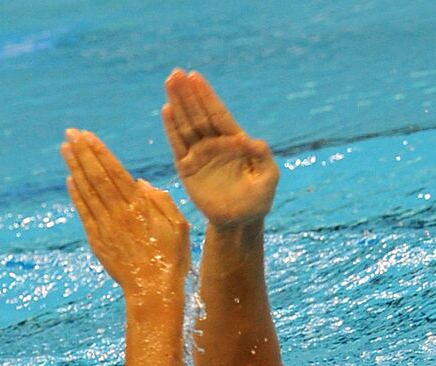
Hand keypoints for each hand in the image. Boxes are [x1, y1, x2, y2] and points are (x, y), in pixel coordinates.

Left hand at [61, 129, 189, 309]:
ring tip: (65, 149)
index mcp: (140, 206)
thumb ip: (161, 200)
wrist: (153, 291)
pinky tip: (70, 180)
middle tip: (70, 133)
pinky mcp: (98, 241)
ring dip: (75, 168)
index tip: (86, 135)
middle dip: (82, 153)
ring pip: (87, 191)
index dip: (99, 152)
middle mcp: (119, 213)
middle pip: (96, 176)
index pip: (114, 171)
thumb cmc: (172, 258)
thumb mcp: (179, 225)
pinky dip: (76, 195)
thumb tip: (140, 183)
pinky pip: (84, 213)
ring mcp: (106, 227)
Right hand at [162, 69, 278, 227]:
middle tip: (176, 73)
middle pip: (199, 114)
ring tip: (170, 83)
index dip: (207, 96)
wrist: (239, 221)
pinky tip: (167, 111)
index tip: (196, 77)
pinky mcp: (187, 168)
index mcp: (235, 141)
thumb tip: (250, 140)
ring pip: (186, 124)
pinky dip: (171, 129)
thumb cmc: (258, 199)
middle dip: (188, 94)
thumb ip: (262, 156)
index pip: (218, 113)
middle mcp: (216, 143)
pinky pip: (177, 145)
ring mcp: (200, 154)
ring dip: (178, 104)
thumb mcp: (268, 177)